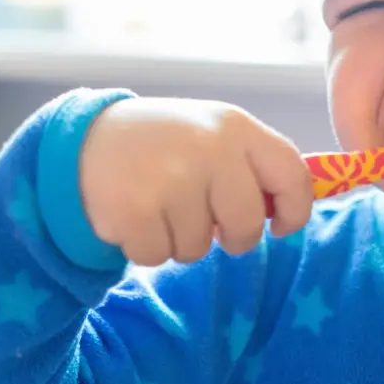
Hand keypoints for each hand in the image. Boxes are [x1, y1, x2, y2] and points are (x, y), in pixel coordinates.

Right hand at [78, 97, 312, 266]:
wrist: (87, 140)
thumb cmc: (166, 145)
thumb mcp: (213, 136)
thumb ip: (253, 166)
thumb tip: (289, 211)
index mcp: (236, 127)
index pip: (291, 174)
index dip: (296, 209)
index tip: (281, 226)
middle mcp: (209, 148)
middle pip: (247, 226)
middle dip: (231, 237)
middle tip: (206, 220)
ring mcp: (172, 178)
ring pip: (198, 248)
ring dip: (180, 239)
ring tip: (159, 204)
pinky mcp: (135, 209)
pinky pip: (158, 256)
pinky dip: (146, 246)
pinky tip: (134, 215)